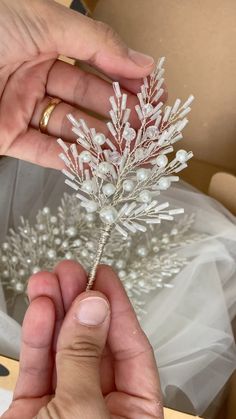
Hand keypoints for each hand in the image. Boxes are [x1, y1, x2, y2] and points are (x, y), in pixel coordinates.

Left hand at [0, 0, 157, 168]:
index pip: (95, 66)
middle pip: (87, 100)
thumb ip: (96, 42)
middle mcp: (34, 77)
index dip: (126, 80)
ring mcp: (21, 109)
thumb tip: (143, 62)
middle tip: (152, 131)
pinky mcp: (6, 138)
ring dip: (104, 142)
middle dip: (122, 116)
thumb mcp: (43, 21)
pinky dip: (74, 160)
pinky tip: (103, 166)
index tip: (155, 96)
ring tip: (137, 154)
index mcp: (44, 44)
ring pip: (71, 129)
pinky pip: (46, 151)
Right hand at [2, 261, 162, 417]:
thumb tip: (93, 308)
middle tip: (73, 271)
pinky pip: (38, 365)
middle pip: (95, 342)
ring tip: (50, 279)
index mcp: (132, 413)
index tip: (104, 276)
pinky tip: (40, 307)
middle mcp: (101, 405)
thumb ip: (85, 358)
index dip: (118, 308)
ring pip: (63, 348)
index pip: (132, 349)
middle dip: (81, 302)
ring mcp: (66, 404)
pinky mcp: (34, 406)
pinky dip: (37, 335)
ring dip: (55, 311)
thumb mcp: (83, 411)